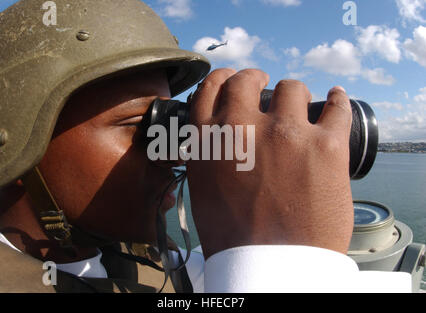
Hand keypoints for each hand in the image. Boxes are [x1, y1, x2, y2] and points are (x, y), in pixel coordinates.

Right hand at [187, 68, 353, 258]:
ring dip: (294, 95)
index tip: (234, 78)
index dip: (223, 78)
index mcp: (209, 140)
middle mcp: (242, 128)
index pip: (211, 88)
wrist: (270, 267)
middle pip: (248, 79)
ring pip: (292, 88)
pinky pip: (336, 106)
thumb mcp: (203, 189)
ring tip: (301, 109)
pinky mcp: (325, 146)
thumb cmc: (234, 236)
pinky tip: (336, 99)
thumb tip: (219, 137)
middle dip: (256, 79)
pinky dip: (337, 100)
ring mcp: (285, 133)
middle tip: (267, 86)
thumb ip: (208, 155)